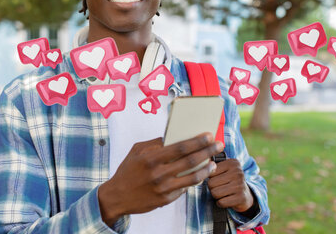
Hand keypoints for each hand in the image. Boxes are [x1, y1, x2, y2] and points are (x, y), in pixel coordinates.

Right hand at [98, 132, 223, 225]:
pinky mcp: (166, 200)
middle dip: (208, 151)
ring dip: (207, 169)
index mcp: (151, 158)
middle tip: (219, 145)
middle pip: (190, 161)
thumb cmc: (128, 170)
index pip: (181, 147)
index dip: (198, 141)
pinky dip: (195, 180)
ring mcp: (163, 188)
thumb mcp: (137, 150)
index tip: (210, 135)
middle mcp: (158, 173)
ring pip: (193, 177)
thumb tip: (175, 135)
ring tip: (213, 162)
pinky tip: (201, 174)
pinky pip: (185, 188)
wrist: (117, 196)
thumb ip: (156, 143)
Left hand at [207, 159, 254, 212]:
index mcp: (232, 163)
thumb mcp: (224, 169)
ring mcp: (240, 185)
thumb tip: (201, 165)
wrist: (246, 195)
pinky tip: (227, 199)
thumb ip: (212, 165)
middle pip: (211, 183)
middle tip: (221, 187)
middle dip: (212, 188)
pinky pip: (221, 202)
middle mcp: (238, 172)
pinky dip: (221, 203)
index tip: (218, 178)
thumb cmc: (230, 181)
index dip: (211, 178)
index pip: (210, 172)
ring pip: (215, 193)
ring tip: (224, 193)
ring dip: (216, 196)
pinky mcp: (241, 197)